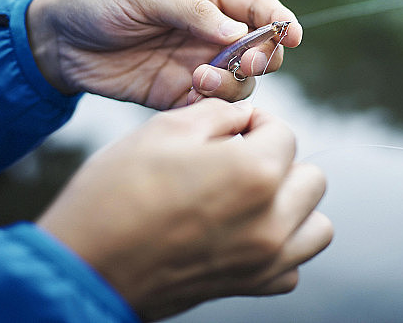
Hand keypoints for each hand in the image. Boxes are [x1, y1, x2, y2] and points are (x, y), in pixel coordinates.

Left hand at [26, 0, 301, 107]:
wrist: (60, 42)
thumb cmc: (101, 3)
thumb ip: (191, 11)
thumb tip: (236, 31)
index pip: (257, 7)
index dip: (281, 21)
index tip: (293, 36)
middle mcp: (209, 33)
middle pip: (259, 49)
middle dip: (263, 57)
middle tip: (247, 62)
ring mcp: (196, 65)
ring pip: (240, 82)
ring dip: (231, 84)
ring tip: (198, 80)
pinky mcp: (178, 95)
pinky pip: (210, 107)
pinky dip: (210, 108)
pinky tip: (189, 99)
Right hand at [37, 99, 332, 320]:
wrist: (86, 263)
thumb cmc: (116, 192)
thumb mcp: (164, 130)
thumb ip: (219, 115)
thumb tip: (244, 116)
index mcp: (254, 173)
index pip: (284, 134)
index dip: (258, 122)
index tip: (235, 127)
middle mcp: (271, 220)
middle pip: (310, 178)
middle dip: (280, 160)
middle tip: (240, 158)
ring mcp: (264, 260)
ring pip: (316, 226)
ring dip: (293, 204)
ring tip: (253, 196)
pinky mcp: (249, 286)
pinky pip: (292, 266)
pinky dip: (280, 247)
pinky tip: (245, 232)